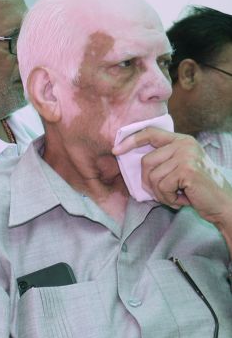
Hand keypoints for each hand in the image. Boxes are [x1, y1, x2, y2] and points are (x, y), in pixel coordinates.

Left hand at [115, 128, 231, 224]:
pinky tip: (183, 199)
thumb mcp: (179, 168)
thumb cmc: (197, 189)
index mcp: (181, 141)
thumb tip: (127, 156)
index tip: (115, 151)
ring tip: (177, 196)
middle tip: (165, 192)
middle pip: (146, 161)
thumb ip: (162, 159)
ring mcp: (186, 156)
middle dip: (149, 182)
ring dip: (160, 193)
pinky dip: (168, 198)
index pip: (150, 133)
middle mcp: (184, 144)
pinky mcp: (187, 170)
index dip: (130, 140)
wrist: (223, 204)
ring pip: (152, 176)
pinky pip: (161, 186)